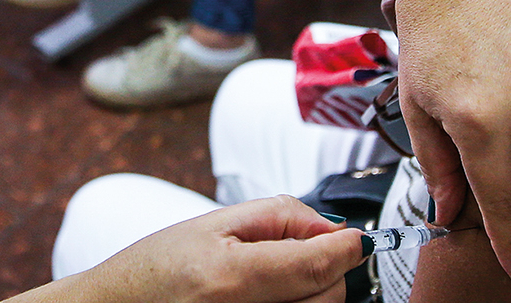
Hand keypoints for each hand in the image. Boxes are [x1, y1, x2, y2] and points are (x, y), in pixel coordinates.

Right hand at [69, 196, 361, 302]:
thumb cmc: (153, 270)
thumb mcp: (210, 224)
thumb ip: (277, 216)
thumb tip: (330, 226)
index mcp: (229, 277)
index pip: (318, 264)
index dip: (348, 247)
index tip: (357, 238)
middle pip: (328, 295)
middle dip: (326, 268)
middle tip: (295, 251)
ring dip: (312, 290)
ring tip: (274, 276)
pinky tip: (270, 295)